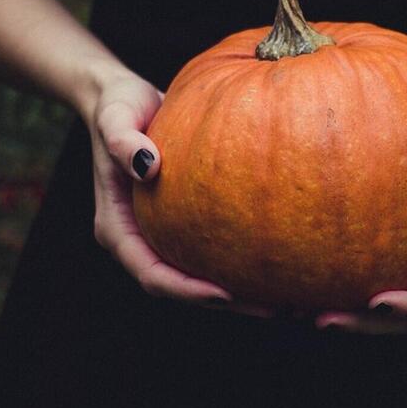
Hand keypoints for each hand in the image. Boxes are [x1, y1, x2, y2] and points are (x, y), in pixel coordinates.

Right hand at [86, 74, 273, 317]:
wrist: (124, 99)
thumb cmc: (117, 106)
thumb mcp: (115, 117)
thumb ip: (123, 141)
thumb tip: (148, 166)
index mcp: (118, 229)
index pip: (152, 274)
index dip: (186, 290)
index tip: (225, 294)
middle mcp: (140, 240)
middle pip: (182, 287)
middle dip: (227, 303)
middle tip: (277, 308)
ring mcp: (162, 234)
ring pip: (201, 276)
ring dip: (242, 291)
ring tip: (290, 297)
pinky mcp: (184, 223)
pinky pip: (214, 250)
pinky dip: (243, 260)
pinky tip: (283, 259)